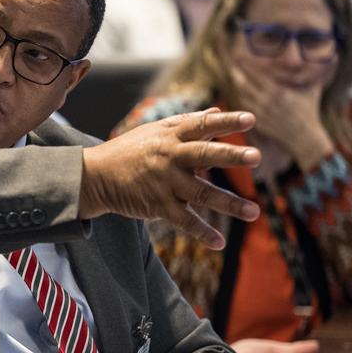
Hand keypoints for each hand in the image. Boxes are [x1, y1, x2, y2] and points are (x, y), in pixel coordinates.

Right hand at [82, 109, 260, 249]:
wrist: (95, 176)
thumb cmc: (129, 150)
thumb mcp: (156, 131)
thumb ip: (187, 123)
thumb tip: (216, 110)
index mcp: (171, 136)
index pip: (202, 125)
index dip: (226, 122)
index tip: (250, 119)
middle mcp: (169, 157)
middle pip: (203, 155)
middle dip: (230, 156)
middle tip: (256, 157)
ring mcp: (164, 183)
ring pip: (201, 194)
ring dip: (229, 204)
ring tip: (254, 212)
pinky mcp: (158, 205)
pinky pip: (184, 220)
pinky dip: (202, 232)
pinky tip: (219, 243)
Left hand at [230, 65, 332, 170]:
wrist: (304, 137)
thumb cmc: (309, 110)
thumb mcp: (313, 89)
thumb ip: (317, 72)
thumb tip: (333, 55)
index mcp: (278, 92)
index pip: (257, 74)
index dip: (248, 65)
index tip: (241, 56)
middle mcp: (266, 101)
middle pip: (244, 84)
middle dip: (237, 72)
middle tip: (232, 63)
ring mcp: (259, 112)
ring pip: (241, 95)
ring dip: (237, 84)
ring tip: (234, 74)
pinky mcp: (256, 120)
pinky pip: (243, 106)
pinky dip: (241, 96)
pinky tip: (240, 90)